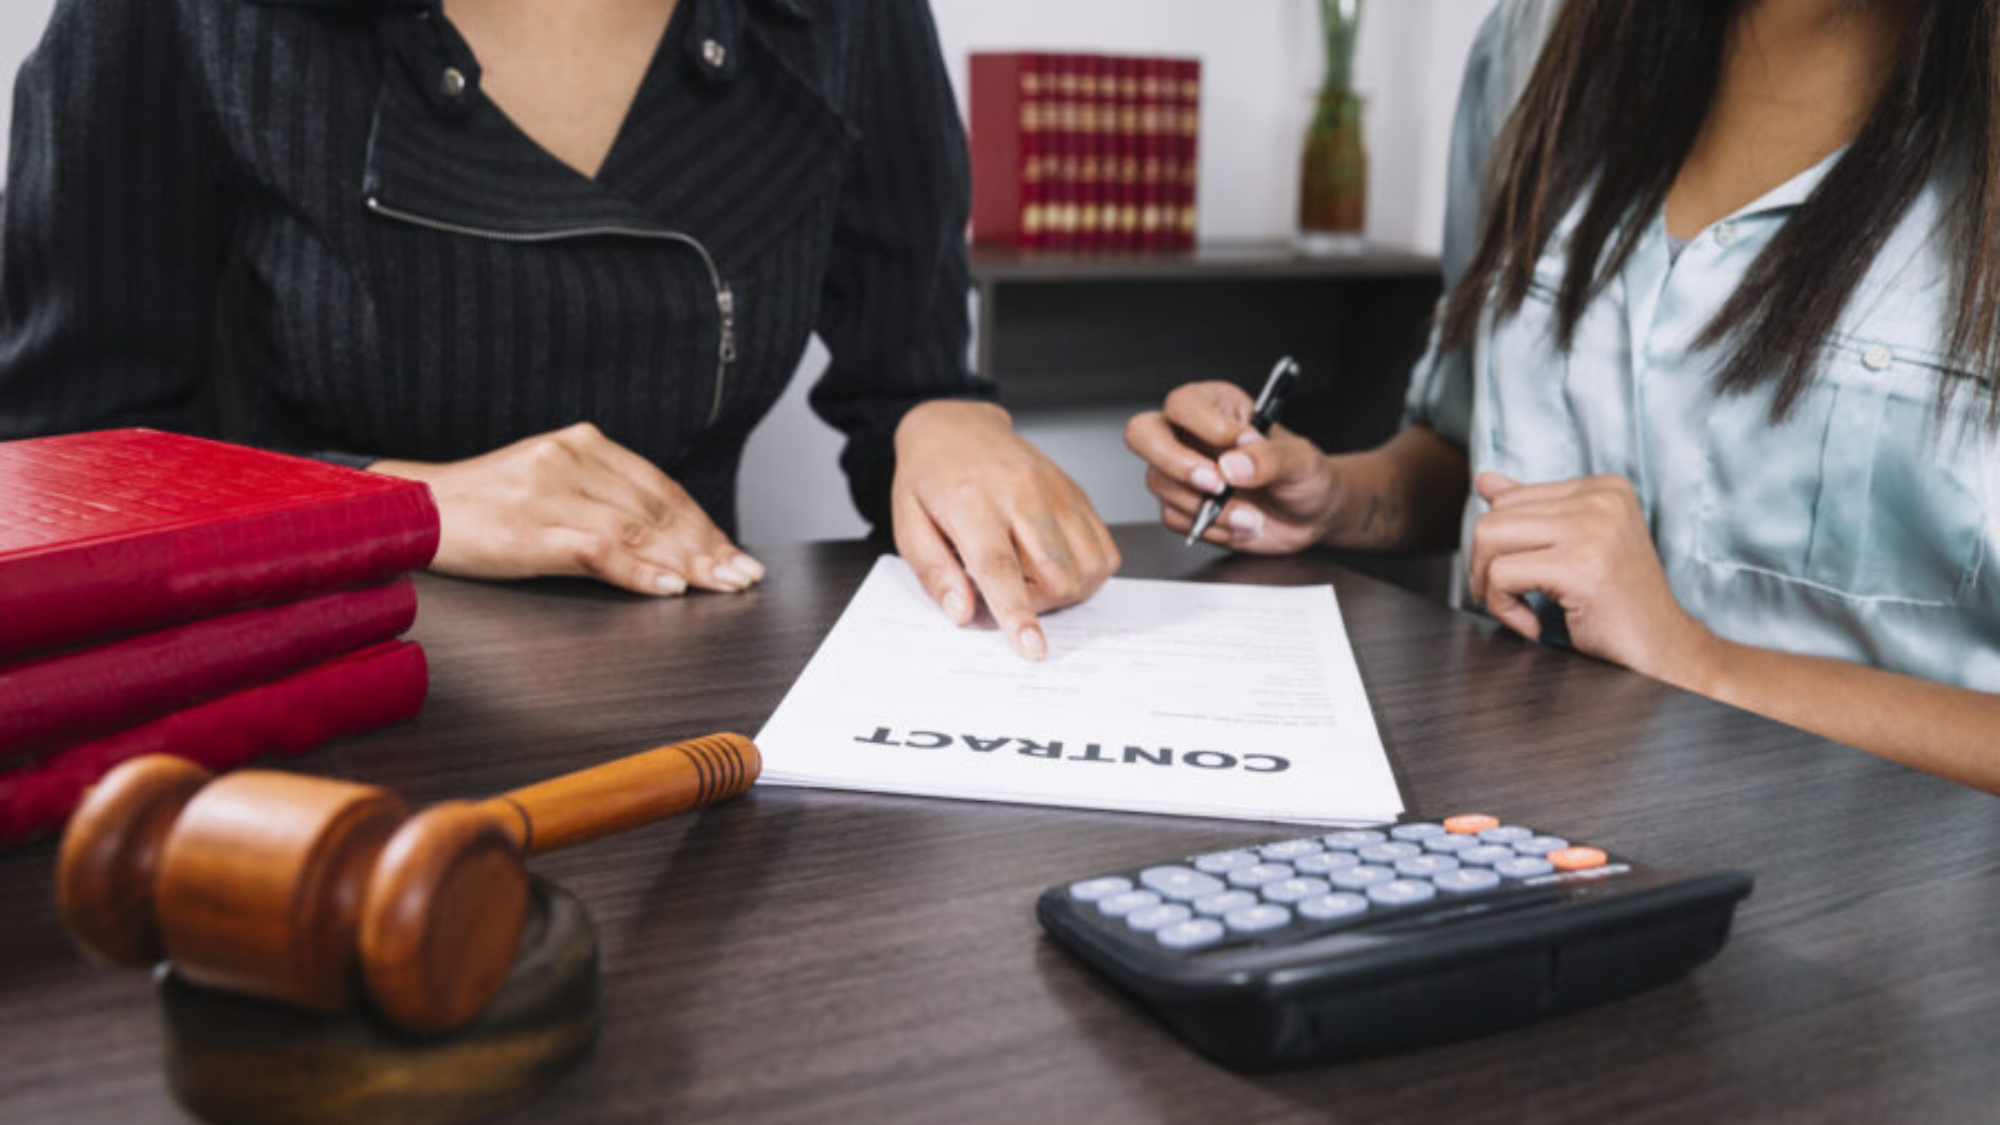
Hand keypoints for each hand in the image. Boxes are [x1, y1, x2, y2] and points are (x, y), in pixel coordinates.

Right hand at [371, 422, 763, 596]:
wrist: (409, 510)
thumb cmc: (482, 507)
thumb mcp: (549, 488)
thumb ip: (603, 501)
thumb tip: (668, 542)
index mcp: (581, 443)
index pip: (660, 487)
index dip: (704, 523)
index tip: (735, 553)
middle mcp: (570, 457)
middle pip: (657, 508)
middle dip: (708, 546)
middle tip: (743, 576)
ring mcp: (549, 490)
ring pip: (637, 528)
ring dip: (688, 562)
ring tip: (722, 585)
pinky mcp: (529, 527)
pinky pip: (599, 549)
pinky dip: (639, 570)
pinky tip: (670, 586)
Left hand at [891, 400, 1119, 659]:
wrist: (957, 426)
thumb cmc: (929, 477)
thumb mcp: (908, 525)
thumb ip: (934, 573)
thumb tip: (962, 613)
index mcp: (971, 501)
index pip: (1000, 566)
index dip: (1018, 613)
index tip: (1031, 648)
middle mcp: (1021, 493)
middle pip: (1055, 572)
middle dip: (1038, 605)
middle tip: (1009, 593)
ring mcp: (1056, 491)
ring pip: (1088, 565)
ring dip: (1066, 590)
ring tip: (1031, 576)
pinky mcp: (1077, 494)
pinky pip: (1104, 548)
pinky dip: (1087, 572)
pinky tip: (1055, 563)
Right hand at [1124, 381, 1339, 551]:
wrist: (1312, 516)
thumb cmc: (1305, 475)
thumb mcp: (1300, 459)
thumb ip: (1269, 457)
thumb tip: (1232, 465)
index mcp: (1216, 407)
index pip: (1182, 404)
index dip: (1205, 425)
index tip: (1242, 443)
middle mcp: (1190, 436)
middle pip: (1143, 434)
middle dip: (1177, 463)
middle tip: (1216, 483)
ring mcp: (1182, 473)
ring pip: (1159, 482)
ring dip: (1206, 506)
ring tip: (1251, 514)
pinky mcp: (1183, 507)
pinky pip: (1174, 517)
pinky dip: (1211, 527)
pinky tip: (1242, 524)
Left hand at [1468, 472, 1718, 686]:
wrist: (1664, 651)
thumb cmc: (1620, 606)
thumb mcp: (1577, 546)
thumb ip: (1534, 512)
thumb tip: (1486, 481)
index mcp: (1603, 488)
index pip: (1510, 499)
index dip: (1499, 546)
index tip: (1518, 580)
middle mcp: (1601, 499)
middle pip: (1494, 517)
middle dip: (1485, 565)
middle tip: (1508, 599)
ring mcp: (1593, 529)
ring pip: (1490, 539)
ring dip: (1490, 586)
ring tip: (1519, 610)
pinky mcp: (1580, 566)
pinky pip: (1502, 575)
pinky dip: (1503, 608)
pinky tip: (1532, 625)